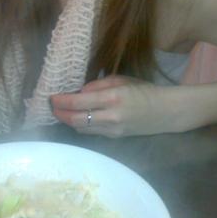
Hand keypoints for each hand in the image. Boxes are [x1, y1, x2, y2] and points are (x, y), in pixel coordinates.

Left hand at [51, 75, 178, 137]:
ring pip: (81, 128)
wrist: (165, 111)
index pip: (79, 102)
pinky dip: (81, 125)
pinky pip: (91, 132)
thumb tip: (79, 92)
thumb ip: (97, 85)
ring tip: (60, 111)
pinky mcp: (115, 137)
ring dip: (68, 120)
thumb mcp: (120, 80)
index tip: (51, 97)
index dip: (61, 101)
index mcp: (112, 98)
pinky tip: (77, 117)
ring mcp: (113, 130)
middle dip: (60, 114)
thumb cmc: (143, 90)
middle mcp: (111, 116)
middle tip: (50, 107)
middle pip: (76, 120)